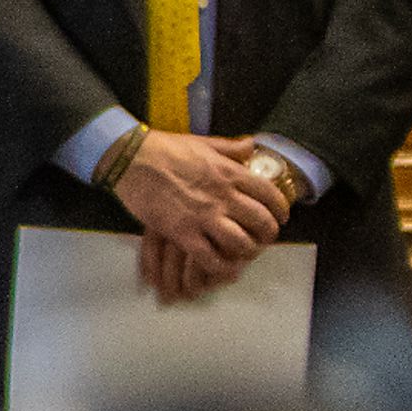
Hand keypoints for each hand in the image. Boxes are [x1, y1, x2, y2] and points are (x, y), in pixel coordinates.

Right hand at [112, 130, 289, 301]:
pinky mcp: (183, 232)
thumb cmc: (164, 148)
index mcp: (231, 173)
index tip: (280, 217)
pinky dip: (221, 267)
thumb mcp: (203, 142)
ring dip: (247, 252)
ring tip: (243, 253)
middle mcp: (224, 196)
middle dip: (268, 234)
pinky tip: (222, 267)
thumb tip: (251, 145)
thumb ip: (230, 147)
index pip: (270, 195)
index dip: (281, 209)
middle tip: (263, 238)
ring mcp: (204, 216)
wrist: (130, 159)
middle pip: (262, 222)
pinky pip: (210, 257)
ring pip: (241, 243)